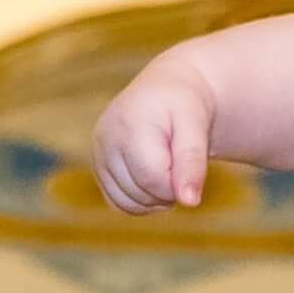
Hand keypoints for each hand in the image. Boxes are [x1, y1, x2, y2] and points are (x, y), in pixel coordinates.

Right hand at [94, 58, 216, 211]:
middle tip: (184, 166)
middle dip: (169, 191)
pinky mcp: (98, 168)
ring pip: (127, 203)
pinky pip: (118, 202)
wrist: (166, 89)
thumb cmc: (184, 105)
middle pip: (140, 193)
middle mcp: (105, 141)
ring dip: (156, 199)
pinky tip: (158, 181)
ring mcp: (97, 156)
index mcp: (129, 126)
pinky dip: (142, 201)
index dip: (178, 185)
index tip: (192, 168)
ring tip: (172, 171)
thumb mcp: (196, 125)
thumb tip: (190, 202)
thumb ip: (192, 161)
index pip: (153, 179)